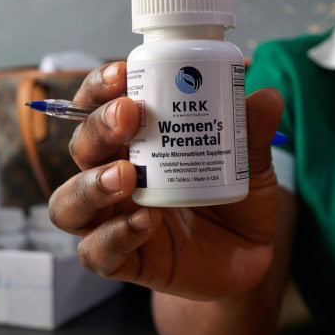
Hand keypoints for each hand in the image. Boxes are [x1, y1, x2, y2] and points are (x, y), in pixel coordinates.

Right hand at [48, 61, 284, 300]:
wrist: (245, 257)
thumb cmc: (234, 200)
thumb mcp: (250, 165)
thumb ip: (252, 135)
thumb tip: (266, 97)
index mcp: (135, 143)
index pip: (99, 107)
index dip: (99, 88)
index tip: (121, 73)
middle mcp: (113, 176)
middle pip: (81, 147)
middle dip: (97, 127)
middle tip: (129, 115)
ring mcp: (112, 220)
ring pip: (68, 203)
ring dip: (90, 184)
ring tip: (125, 176)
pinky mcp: (123, 261)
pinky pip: (97, 253)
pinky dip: (115, 236)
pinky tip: (146, 222)